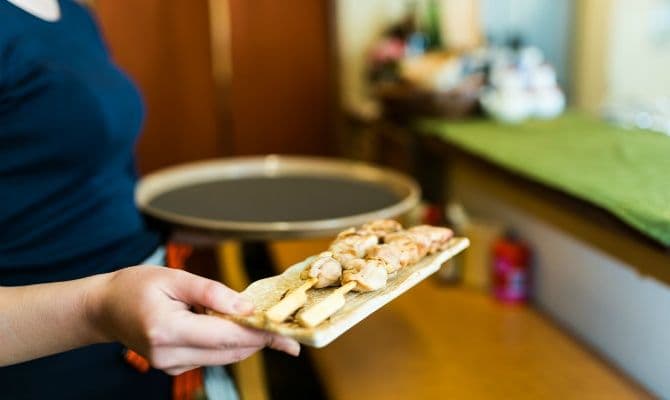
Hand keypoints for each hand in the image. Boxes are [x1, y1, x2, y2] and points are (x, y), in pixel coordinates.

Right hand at [87, 266, 299, 374]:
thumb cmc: (136, 286)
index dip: (260, 335)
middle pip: (228, 352)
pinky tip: (233, 326)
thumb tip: (245, 307)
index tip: (287, 335)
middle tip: (289, 333)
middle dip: (260, 341)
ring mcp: (170, 365)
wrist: (104, 308)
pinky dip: (227, 343)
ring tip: (267, 326)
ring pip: (222, 357)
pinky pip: (210, 357)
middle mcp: (168, 354)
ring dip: (246, 342)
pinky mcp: (173, 367)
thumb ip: (211, 292)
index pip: (224, 336)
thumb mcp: (174, 277)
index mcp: (167, 330)